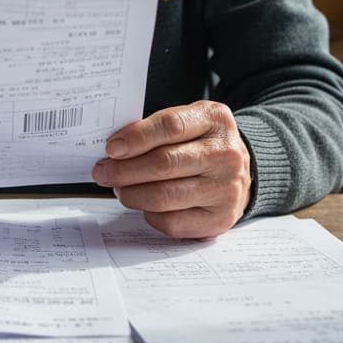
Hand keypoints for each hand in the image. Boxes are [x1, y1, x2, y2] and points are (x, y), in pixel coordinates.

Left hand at [91, 100, 250, 238]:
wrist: (239, 170)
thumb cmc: (203, 143)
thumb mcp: (189, 121)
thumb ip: (156, 128)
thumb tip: (116, 148)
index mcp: (215, 120)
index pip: (171, 126)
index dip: (137, 137)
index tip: (112, 148)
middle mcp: (225, 154)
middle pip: (165, 164)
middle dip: (125, 170)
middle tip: (103, 172)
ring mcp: (226, 189)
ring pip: (165, 196)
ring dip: (132, 194)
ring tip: (120, 188)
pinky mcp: (219, 219)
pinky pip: (173, 222)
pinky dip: (150, 214)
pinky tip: (145, 204)